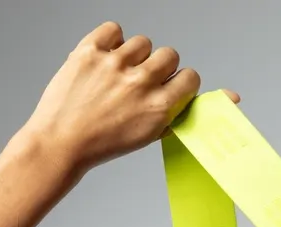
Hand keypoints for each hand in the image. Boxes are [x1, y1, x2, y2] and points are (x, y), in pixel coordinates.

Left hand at [21, 21, 239, 176]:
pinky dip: (110, 41)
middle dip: (159, 67)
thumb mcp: (148, 135)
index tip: (170, 88)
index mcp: (160, 107)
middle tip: (142, 82)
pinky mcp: (90, 50)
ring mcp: (114, 64)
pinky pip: (113, 29)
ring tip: (118, 75)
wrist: (61, 143)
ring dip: (134, 55)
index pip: (190, 77)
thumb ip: (178, 114)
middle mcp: (141, 83)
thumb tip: (218, 99)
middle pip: (169, 55)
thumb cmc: (104, 143)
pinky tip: (105, 60)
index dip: (181, 82)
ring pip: (142, 42)